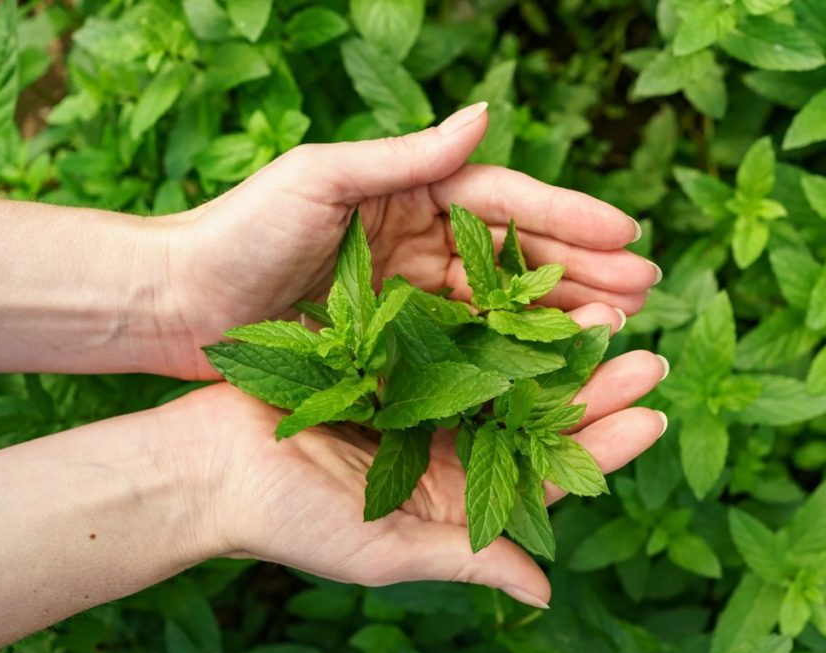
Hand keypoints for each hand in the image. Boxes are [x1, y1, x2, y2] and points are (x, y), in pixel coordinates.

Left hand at [153, 103, 659, 377]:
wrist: (178, 303)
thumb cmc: (239, 229)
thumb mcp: (322, 179)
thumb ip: (407, 157)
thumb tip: (489, 113)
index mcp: (410, 194)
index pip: (505, 201)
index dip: (569, 217)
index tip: (628, 234)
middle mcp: (420, 240)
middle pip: (517, 255)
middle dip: (584, 270)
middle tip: (647, 290)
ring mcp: (410, 295)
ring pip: (502, 305)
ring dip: (561, 315)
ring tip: (619, 328)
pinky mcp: (393, 344)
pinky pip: (465, 348)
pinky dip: (511, 355)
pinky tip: (554, 367)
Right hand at [171, 313, 667, 607]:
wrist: (208, 464)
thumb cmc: (289, 518)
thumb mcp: (384, 550)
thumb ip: (469, 562)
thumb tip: (545, 593)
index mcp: (457, 503)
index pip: (547, 480)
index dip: (602, 449)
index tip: (652, 417)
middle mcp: (449, 452)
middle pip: (538, 422)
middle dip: (594, 391)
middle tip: (645, 356)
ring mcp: (423, 406)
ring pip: (508, 376)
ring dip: (554, 349)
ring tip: (604, 318)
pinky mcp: (393, 364)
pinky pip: (457, 339)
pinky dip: (494, 321)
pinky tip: (528, 296)